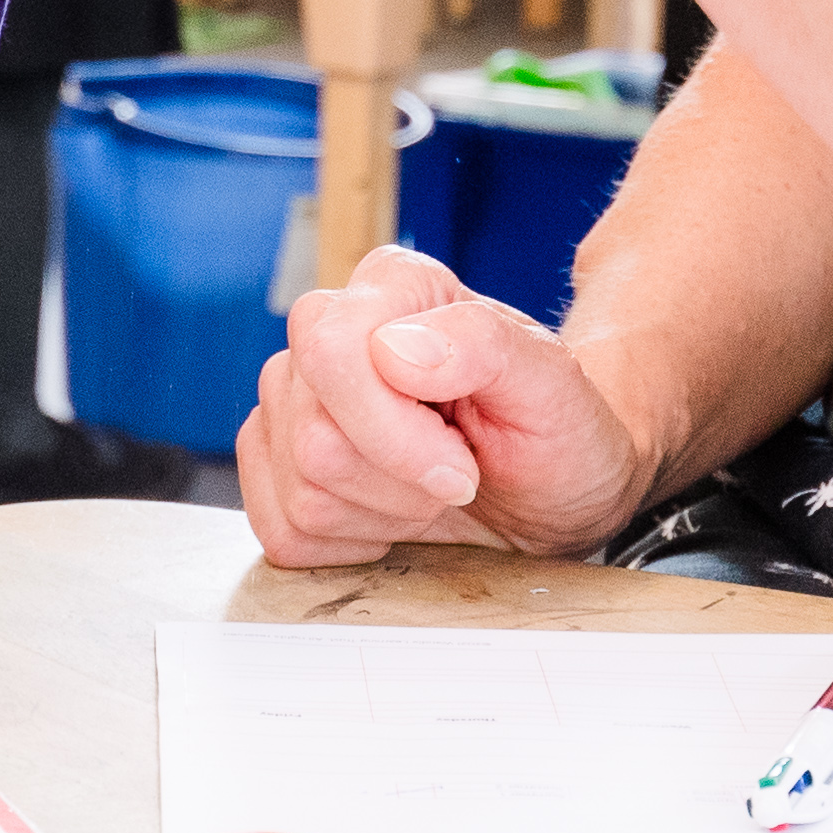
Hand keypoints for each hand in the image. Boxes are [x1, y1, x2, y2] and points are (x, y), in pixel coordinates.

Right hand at [235, 245, 659, 567]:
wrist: (554, 493)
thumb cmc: (557, 434)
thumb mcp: (553, 388)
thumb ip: (483, 346)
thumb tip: (393, 349)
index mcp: (392, 287)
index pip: (330, 350)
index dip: (392, 430)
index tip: (461, 465)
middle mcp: (328, 334)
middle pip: (314, 437)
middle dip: (400, 484)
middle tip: (458, 477)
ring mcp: (291, 402)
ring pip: (300, 492)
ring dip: (383, 515)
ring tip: (430, 492)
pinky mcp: (275, 467)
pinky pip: (281, 531)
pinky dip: (350, 545)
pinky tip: (393, 515)